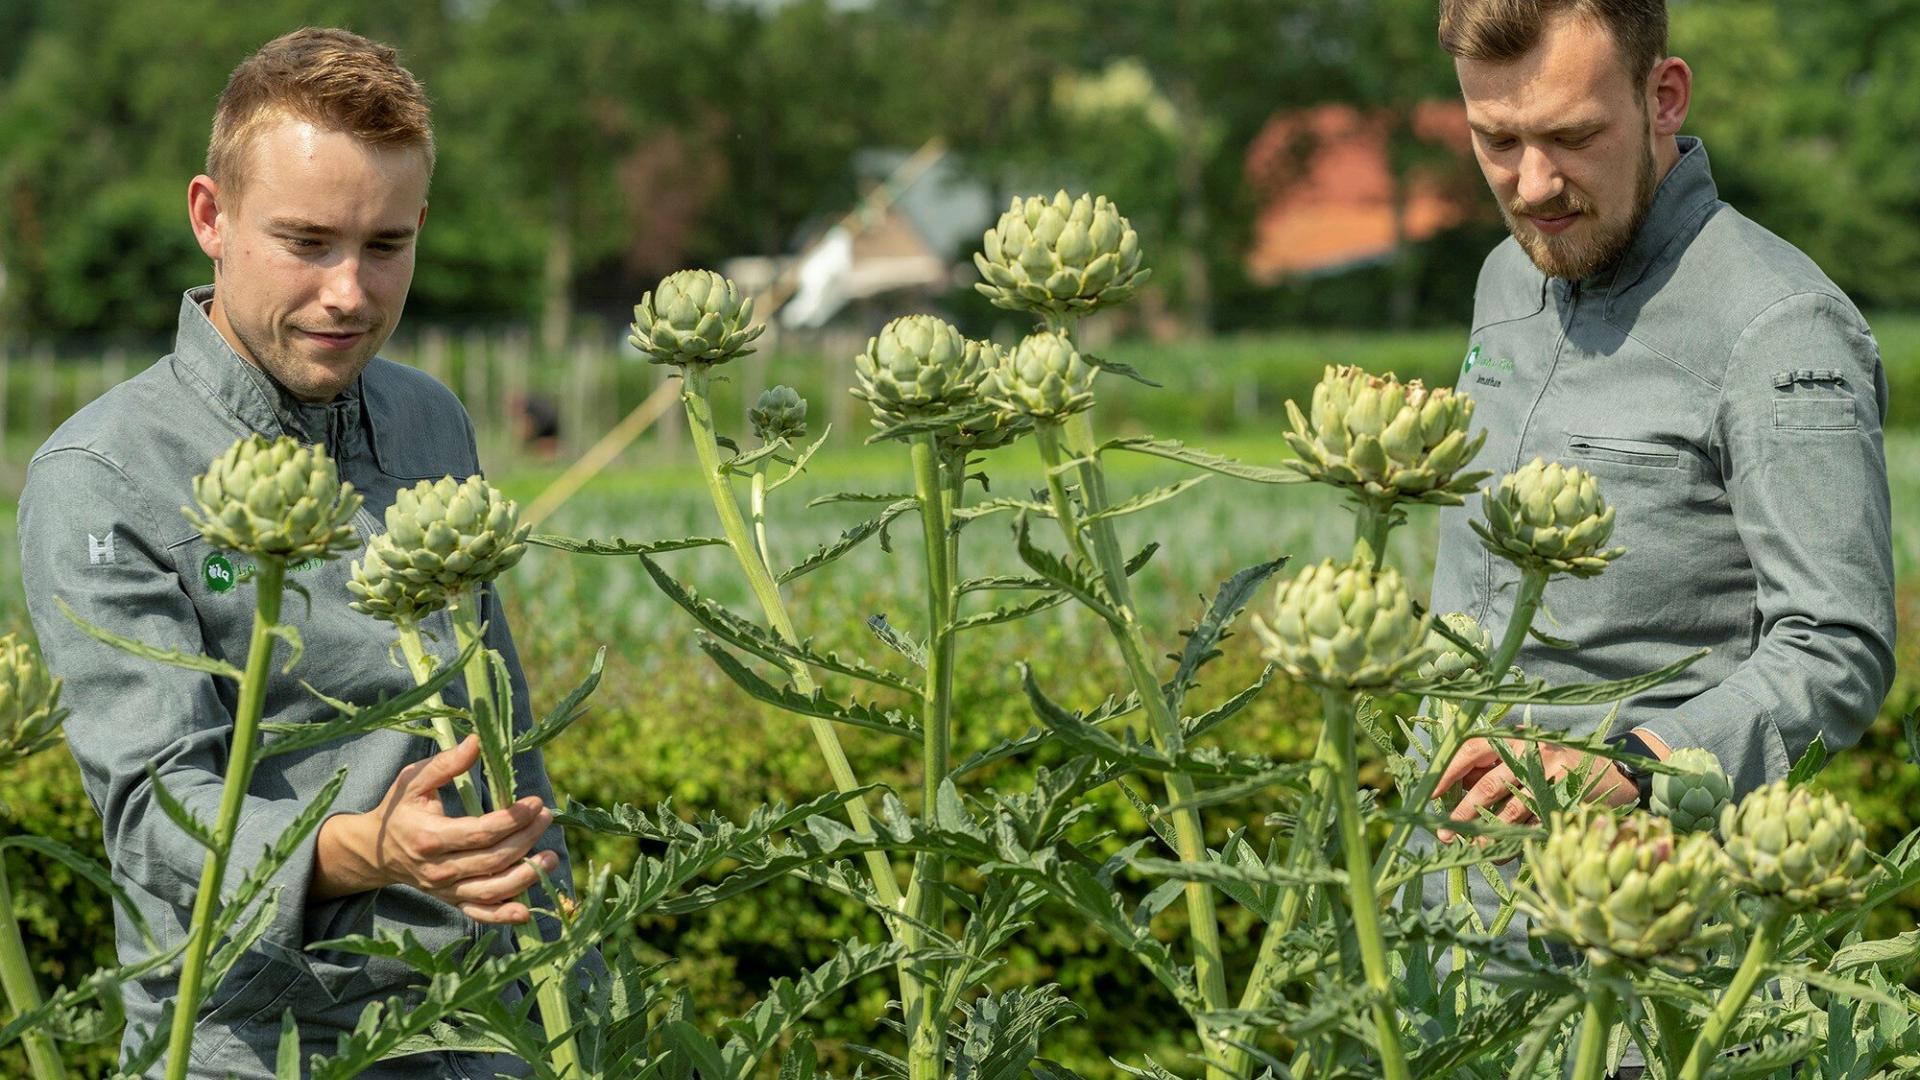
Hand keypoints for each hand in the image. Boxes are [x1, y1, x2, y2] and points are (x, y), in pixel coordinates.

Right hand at [313, 735, 557, 923]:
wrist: (376, 851)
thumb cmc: (399, 809)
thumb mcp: (414, 780)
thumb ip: (446, 763)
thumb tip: (477, 741)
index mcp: (430, 837)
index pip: (479, 832)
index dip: (512, 820)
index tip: (535, 803)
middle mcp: (438, 869)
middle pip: (492, 859)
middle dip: (525, 838)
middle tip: (547, 817)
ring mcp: (445, 890)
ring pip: (491, 890)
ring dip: (525, 877)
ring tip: (551, 858)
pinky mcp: (451, 901)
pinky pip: (479, 913)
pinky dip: (502, 915)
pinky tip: (526, 911)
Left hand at [1431, 737, 1637, 852]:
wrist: (1613, 772)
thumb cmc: (1554, 764)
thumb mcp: (1523, 755)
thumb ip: (1491, 767)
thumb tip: (1451, 789)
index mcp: (1513, 739)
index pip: (1471, 750)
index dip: (1448, 771)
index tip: (1429, 794)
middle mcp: (1530, 754)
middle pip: (1487, 786)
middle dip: (1461, 814)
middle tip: (1445, 835)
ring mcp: (1551, 778)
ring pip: (1509, 812)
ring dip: (1487, 834)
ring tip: (1473, 849)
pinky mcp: (1566, 801)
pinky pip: (1533, 828)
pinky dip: (1514, 844)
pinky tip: (1501, 854)